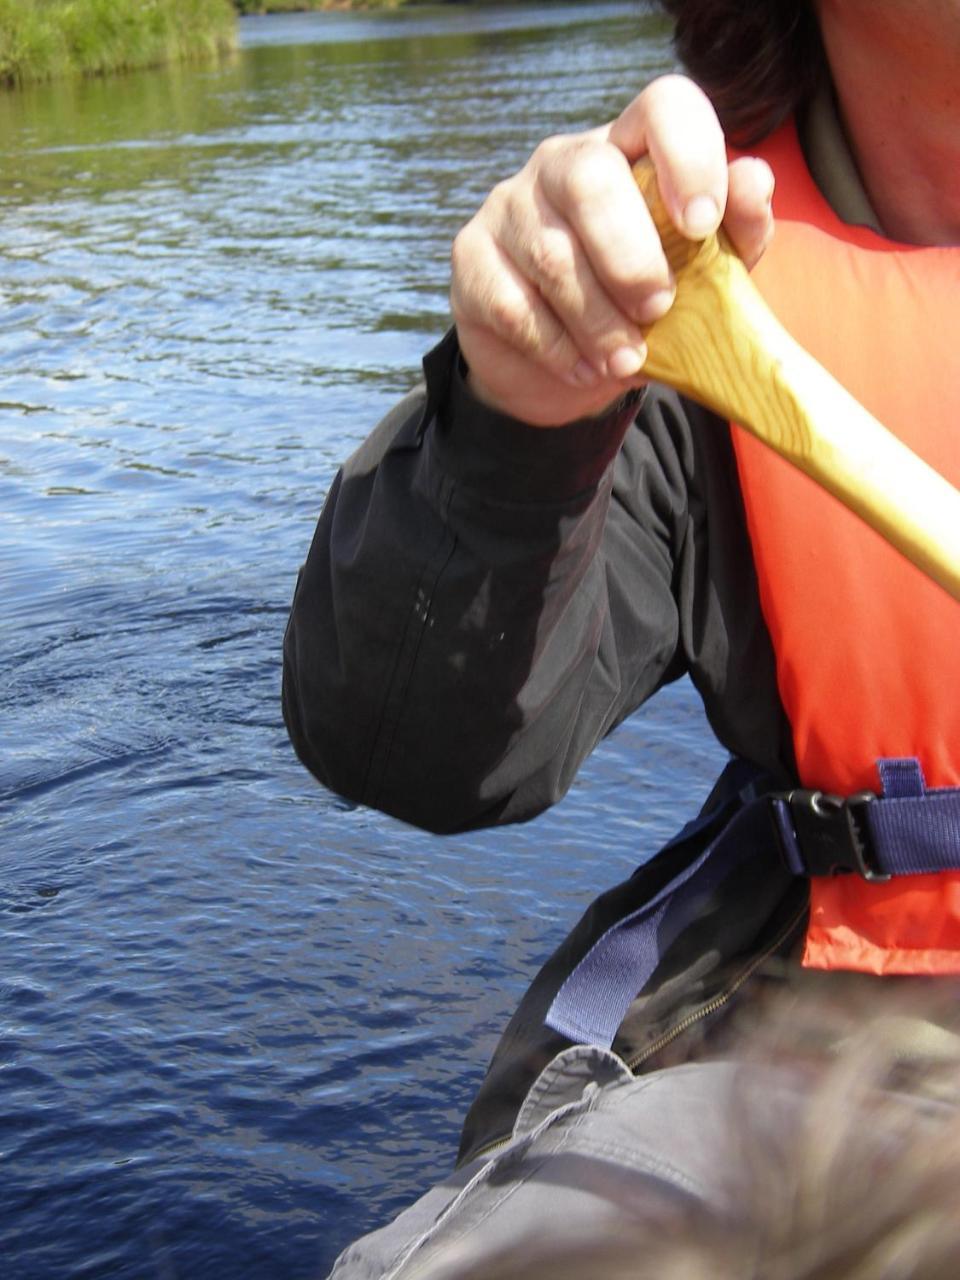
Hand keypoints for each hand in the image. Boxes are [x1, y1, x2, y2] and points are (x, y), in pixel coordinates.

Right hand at [450, 75, 774, 426]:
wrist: (568, 366)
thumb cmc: (643, 304)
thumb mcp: (705, 275)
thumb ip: (737, 232)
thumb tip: (752, 183)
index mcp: (631, 148)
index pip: (662, 106)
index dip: (687, 155)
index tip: (702, 223)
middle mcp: (564, 162)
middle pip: (590, 177)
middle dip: (630, 257)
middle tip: (657, 310)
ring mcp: (510, 206)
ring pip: (552, 255)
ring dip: (598, 321)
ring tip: (626, 362)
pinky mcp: (471, 258)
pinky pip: (513, 304)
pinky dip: (557, 348)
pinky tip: (585, 370)